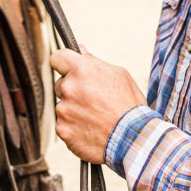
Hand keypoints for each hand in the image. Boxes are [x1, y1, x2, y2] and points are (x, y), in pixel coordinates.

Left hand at [50, 48, 145, 163]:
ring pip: (63, 106)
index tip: (68, 69)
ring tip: (97, 118)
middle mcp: (69, 88)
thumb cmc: (130, 105)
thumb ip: (95, 62)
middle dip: (73, 90)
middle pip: (61, 84)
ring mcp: (64, 110)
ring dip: (74, 110)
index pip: (57, 57)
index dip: (63, 63)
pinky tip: (92, 130)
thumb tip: (80, 51)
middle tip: (93, 100)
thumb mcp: (119, 75)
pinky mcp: (62, 129)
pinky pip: (64, 125)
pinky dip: (74, 128)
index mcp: (82, 70)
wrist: (133, 139)